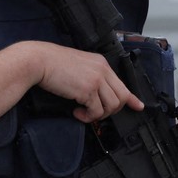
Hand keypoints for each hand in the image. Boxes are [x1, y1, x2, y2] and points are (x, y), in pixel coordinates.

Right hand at [26, 42, 143, 121]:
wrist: (39, 61)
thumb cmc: (52, 64)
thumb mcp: (79, 65)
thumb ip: (91, 76)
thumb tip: (95, 93)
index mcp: (101, 63)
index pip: (122, 82)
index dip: (131, 98)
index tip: (138, 106)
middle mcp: (102, 70)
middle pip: (121, 97)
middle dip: (111, 110)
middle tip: (96, 113)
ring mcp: (97, 79)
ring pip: (111, 106)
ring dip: (98, 115)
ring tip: (84, 112)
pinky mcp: (88, 90)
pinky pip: (96, 111)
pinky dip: (87, 116)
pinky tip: (77, 112)